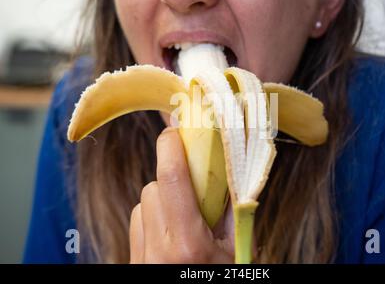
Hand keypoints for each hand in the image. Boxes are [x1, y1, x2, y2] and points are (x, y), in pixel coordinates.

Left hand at [129, 127, 233, 262]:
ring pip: (142, 204)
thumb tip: (228, 170)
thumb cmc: (222, 281)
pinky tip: (170, 235)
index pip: (172, 179)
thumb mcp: (237, 251)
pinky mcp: (132, 261)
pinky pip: (136, 223)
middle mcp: (158, 251)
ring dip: (162, 201)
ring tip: (183, 221)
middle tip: (194, 193)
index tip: (175, 131)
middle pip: (153, 189)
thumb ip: (234, 212)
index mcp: (189, 245)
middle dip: (172, 181)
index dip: (171, 146)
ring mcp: (141, 258)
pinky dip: (152, 219)